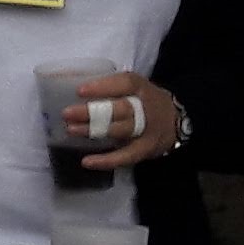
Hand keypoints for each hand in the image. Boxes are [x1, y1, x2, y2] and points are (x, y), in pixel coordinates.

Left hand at [59, 68, 183, 171]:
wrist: (176, 121)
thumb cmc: (144, 100)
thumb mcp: (134, 88)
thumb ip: (111, 87)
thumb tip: (71, 83)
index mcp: (141, 87)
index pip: (125, 83)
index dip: (103, 87)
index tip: (79, 91)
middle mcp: (146, 108)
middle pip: (120, 109)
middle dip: (92, 111)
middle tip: (67, 113)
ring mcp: (147, 130)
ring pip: (119, 130)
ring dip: (93, 131)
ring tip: (71, 130)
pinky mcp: (146, 150)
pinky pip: (125, 156)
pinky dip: (105, 160)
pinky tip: (86, 161)